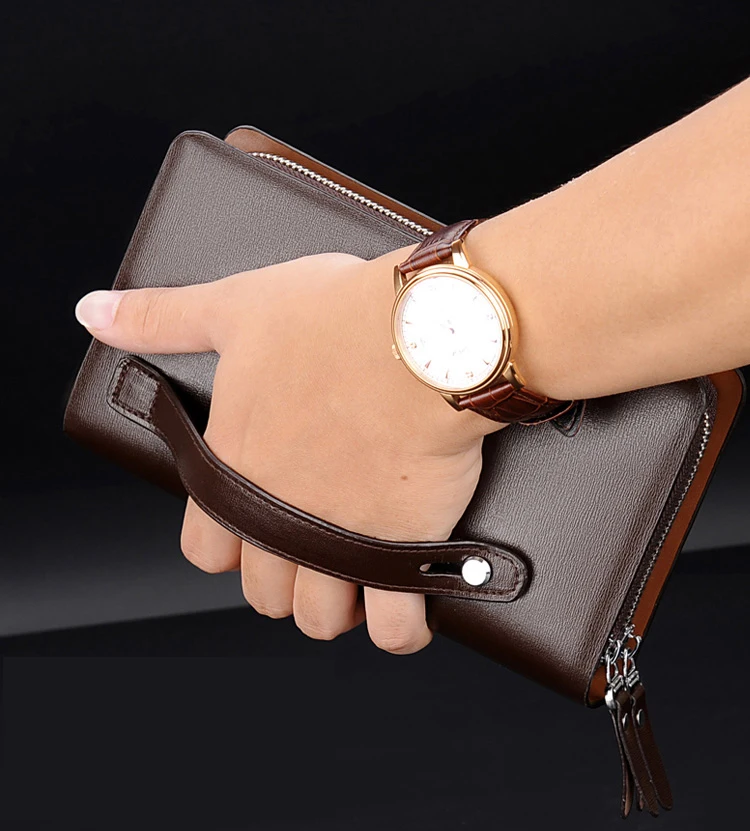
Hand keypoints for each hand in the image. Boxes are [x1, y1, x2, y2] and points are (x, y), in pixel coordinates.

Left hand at [75, 249, 500, 653]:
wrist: (420, 339)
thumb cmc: (334, 322)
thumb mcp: (235, 306)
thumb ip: (161, 318)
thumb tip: (94, 313)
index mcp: (235, 465)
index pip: (204, 547)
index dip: (226, 544)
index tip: (251, 529)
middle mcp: (277, 515)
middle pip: (263, 590)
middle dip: (284, 577)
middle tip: (314, 545)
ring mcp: (337, 541)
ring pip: (318, 615)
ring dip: (334, 605)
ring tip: (359, 572)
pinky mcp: (400, 552)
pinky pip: (393, 628)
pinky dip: (399, 629)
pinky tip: (407, 605)